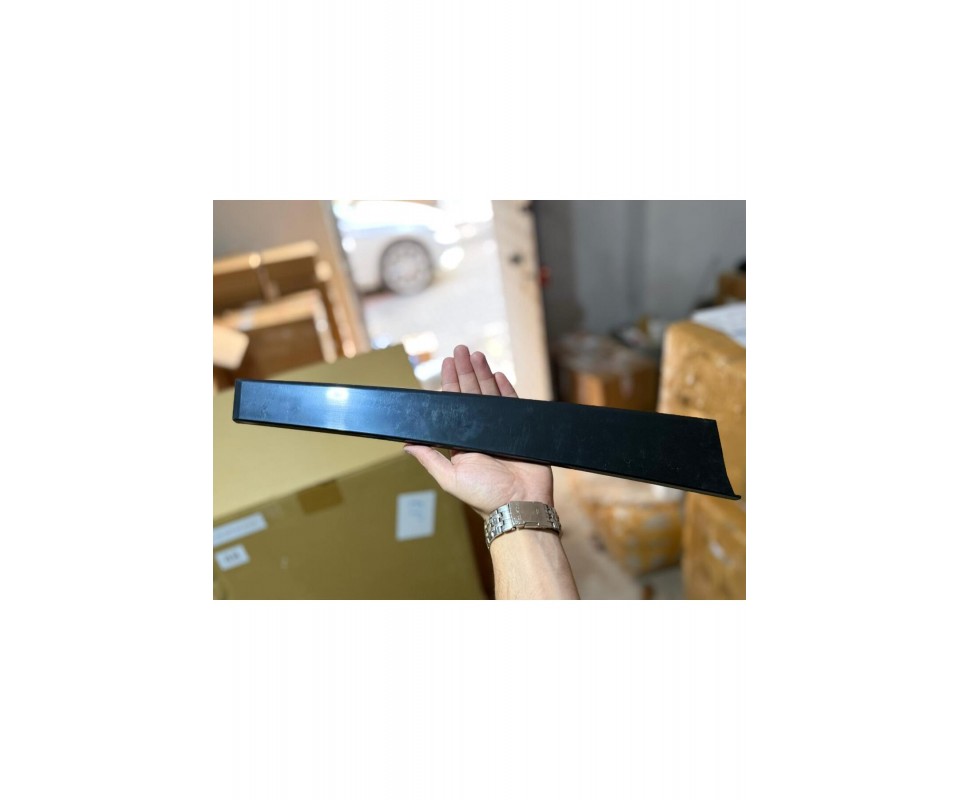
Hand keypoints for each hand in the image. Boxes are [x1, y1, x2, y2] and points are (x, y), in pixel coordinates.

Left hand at [403, 345, 553, 517]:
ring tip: (475, 354)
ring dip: (482, 374)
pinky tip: (497, 373)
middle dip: (465, 371)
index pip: (453, 407)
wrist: (520, 504)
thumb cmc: (485, 496)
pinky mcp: (519, 430)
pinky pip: (512, 404)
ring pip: (490, 395)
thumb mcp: (450, 477)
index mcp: (462, 442)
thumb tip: (405, 445)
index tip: (446, 364)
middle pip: (471, 395)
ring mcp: (501, 430)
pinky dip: (506, 388)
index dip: (450, 384)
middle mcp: (480, 433)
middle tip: (459, 350)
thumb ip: (430, 459)